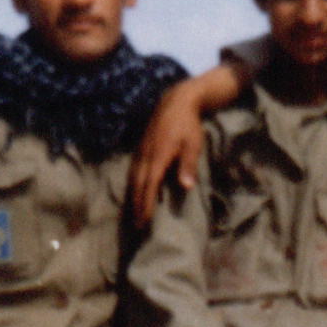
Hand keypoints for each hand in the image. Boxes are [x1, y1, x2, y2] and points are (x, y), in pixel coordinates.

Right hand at [129, 83, 211, 227]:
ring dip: (133, 196)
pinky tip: (135, 191)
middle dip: (137, 205)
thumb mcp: (193, 144)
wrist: (176, 101)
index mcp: (159, 156)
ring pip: (133, 177)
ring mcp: (141, 150)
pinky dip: (133, 183)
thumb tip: (186, 187)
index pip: (150, 185)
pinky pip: (134, 169)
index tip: (145, 221)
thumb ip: (188, 165)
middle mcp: (146, 155)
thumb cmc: (189, 125)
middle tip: (137, 225)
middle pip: (138, 185)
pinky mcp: (141, 147)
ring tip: (134, 213)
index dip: (146, 204)